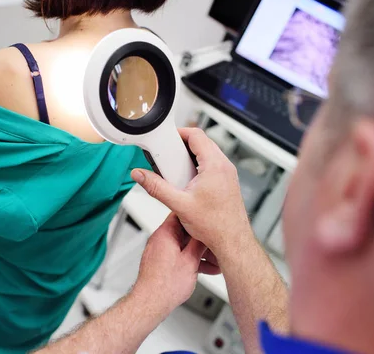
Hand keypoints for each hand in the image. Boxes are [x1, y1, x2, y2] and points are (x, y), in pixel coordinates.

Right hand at [132, 128, 251, 256]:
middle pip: (201, 142)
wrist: (232, 241)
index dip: (179, 133)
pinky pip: (212, 165)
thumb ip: (156, 187)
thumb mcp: (179, 204)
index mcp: (215, 165)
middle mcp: (224, 166)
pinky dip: (198, 166)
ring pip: (207, 154)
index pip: (196, 135)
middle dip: (182, 145)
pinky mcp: (227, 182)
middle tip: (167, 155)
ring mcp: (228, 174)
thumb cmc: (215, 225)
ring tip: (175, 169)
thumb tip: (141, 175)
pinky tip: (187, 181)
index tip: (167, 138)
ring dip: (190, 156)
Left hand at [133, 213, 219, 313]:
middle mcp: (160, 239)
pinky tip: (205, 269)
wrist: (150, 303)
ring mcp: (160, 250)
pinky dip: (192, 260)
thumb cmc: (165, 286)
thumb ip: (200, 243)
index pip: (182, 214)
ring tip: (216, 263)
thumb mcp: (191, 261)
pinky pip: (179, 255)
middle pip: (186, 231)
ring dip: (200, 253)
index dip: (198, 216)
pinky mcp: (161, 261)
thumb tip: (207, 231)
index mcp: (165, 233)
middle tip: (217, 247)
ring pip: (185, 245)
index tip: (210, 219)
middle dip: (204, 241)